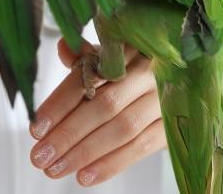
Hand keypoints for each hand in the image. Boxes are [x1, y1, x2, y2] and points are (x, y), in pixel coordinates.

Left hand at [28, 39, 166, 186]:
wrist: (185, 78)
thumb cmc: (138, 68)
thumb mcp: (113, 55)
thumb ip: (87, 56)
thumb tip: (63, 46)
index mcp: (128, 48)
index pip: (88, 76)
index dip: (61, 103)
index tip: (37, 127)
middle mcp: (149, 71)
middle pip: (104, 105)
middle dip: (68, 134)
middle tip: (40, 156)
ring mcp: (165, 98)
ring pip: (122, 128)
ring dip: (85, 152)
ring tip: (57, 168)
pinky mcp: (174, 125)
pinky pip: (142, 146)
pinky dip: (112, 163)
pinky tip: (86, 175)